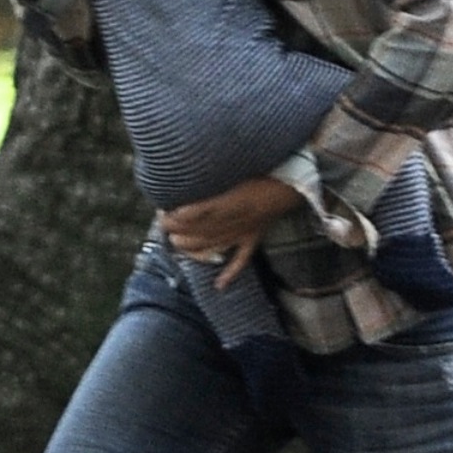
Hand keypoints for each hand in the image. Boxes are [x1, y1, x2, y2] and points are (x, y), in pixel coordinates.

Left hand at [161, 177, 301, 287]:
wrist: (291, 180)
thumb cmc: (261, 168)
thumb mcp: (232, 166)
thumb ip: (210, 172)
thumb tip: (186, 172)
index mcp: (225, 202)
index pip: (190, 215)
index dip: (173, 217)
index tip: (161, 211)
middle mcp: (231, 222)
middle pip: (197, 233)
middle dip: (176, 233)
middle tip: (163, 226)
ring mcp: (242, 233)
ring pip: (212, 247)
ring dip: (192, 250)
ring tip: (176, 244)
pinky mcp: (253, 238)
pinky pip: (240, 260)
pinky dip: (230, 274)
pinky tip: (219, 286)